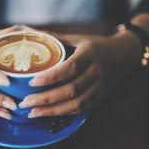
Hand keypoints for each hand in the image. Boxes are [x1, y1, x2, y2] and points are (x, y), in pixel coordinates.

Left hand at [19, 31, 142, 117]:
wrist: (124, 55)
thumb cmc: (96, 45)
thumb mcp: (78, 39)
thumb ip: (56, 39)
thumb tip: (30, 34)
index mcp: (90, 54)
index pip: (71, 68)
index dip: (51, 77)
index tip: (31, 82)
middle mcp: (97, 72)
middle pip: (71, 90)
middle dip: (46, 99)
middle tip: (25, 102)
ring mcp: (100, 87)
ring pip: (76, 104)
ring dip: (52, 111)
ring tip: (32, 112)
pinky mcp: (100, 98)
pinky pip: (81, 109)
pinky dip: (63, 113)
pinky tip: (48, 113)